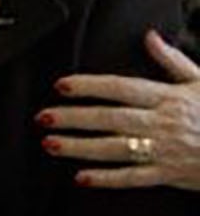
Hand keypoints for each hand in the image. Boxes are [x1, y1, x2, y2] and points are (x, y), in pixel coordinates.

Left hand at [40, 29, 199, 189]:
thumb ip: (172, 61)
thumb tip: (149, 36)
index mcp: (169, 98)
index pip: (121, 88)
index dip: (89, 86)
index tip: (61, 85)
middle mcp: (163, 123)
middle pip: (111, 119)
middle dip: (74, 118)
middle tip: (43, 117)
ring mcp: (166, 150)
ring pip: (115, 149)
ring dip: (80, 147)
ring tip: (50, 144)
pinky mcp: (170, 175)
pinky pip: (133, 178)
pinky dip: (106, 179)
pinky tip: (81, 178)